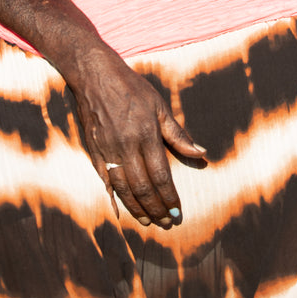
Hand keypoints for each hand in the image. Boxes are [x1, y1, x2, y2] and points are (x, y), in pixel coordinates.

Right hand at [69, 46, 205, 227]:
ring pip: (123, 188)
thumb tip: (201, 153)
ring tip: (148, 221)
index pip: (160, 175)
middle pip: (142, 187)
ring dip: (136, 208)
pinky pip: (105, 180)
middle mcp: (126, 145)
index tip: (177, 211)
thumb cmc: (132, 88)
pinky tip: (121, 210)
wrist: (95, 75)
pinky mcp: (94, 150)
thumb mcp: (159, 106)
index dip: (169, 196)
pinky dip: (114, 198)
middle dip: (155, 208)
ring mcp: (108, 149)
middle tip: (165, 222)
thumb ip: (178, 134)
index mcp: (146, 134)